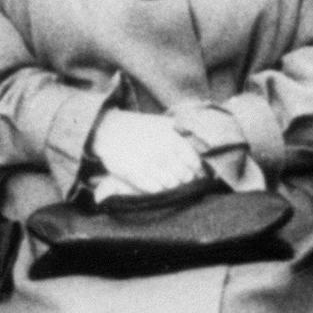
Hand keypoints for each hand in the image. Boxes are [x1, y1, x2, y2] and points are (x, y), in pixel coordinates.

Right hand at [89, 112, 208, 197]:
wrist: (110, 129)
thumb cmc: (141, 128)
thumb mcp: (164, 124)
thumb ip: (185, 135)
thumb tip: (202, 154)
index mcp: (172, 137)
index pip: (194, 162)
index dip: (193, 168)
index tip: (189, 168)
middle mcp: (162, 150)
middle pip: (184, 176)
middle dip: (182, 177)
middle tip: (175, 174)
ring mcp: (148, 162)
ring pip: (171, 184)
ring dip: (169, 183)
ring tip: (163, 177)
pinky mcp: (134, 173)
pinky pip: (155, 189)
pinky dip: (156, 187)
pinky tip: (152, 180)